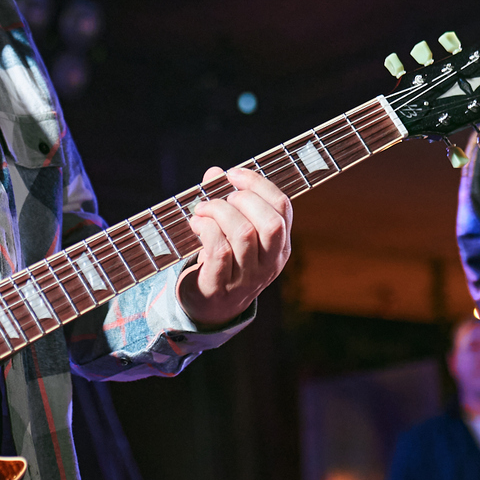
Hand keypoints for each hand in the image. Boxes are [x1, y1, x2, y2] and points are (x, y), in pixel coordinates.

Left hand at [179, 165, 292, 326]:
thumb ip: (225, 200)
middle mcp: (269, 263)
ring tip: (202, 209)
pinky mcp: (221, 286)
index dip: (258, 184)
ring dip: (218, 211)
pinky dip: (206, 229)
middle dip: (243, 199)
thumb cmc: (223, 261)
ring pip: (243, 233)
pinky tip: (196, 225)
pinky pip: (219, 250)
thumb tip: (215, 172)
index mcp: (279, 246)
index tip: (234, 174)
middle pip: (270, 222)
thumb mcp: (231, 232)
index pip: (282, 208)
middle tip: (221, 198)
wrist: (209, 308)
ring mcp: (247, 278)